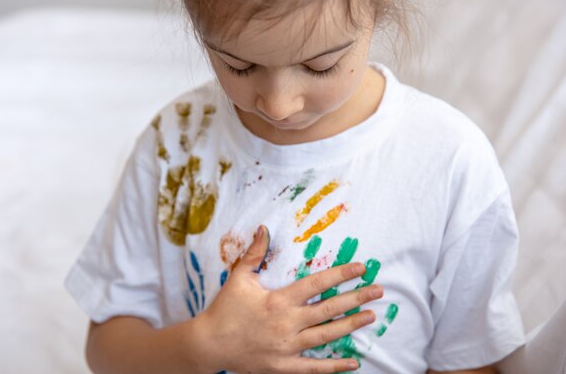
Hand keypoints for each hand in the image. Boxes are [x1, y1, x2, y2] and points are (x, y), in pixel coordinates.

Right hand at [195, 225, 382, 373]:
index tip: (361, 268)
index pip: (317, 284)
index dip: (341, 274)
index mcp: (279, 300)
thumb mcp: (239, 277)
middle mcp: (287, 323)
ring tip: (371, 316)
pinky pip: (314, 368)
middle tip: (378, 290)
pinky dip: (335, 366)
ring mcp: (287, 347)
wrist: (209, 344)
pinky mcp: (284, 366)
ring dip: (351, 325)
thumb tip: (264, 228)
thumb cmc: (225, 309)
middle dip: (357, 298)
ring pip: (327, 336)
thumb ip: (255, 253)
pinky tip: (353, 362)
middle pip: (329, 309)